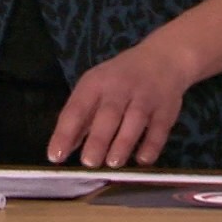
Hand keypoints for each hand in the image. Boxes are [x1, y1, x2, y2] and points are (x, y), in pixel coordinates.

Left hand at [48, 40, 193, 166]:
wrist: (162, 58)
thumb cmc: (119, 78)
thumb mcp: (95, 87)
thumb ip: (81, 117)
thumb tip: (63, 148)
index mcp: (95, 83)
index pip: (76, 109)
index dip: (65, 132)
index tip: (56, 156)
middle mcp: (119, 88)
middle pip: (108, 115)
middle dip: (97, 139)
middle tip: (88, 163)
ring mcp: (145, 98)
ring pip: (134, 121)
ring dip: (123, 143)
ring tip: (112, 164)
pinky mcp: (166, 109)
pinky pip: (159, 129)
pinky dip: (151, 145)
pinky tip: (142, 161)